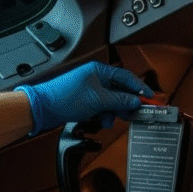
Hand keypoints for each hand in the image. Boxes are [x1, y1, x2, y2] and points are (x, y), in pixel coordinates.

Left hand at [16, 61, 152, 133]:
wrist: (42, 108)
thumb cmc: (64, 97)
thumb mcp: (99, 100)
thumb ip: (120, 100)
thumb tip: (135, 101)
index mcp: (99, 71)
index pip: (127, 77)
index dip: (140, 88)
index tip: (150, 98)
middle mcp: (96, 78)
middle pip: (120, 90)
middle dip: (126, 103)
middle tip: (134, 113)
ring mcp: (91, 89)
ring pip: (112, 101)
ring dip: (114, 112)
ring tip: (112, 119)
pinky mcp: (86, 100)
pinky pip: (103, 107)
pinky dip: (105, 115)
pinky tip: (102, 120)